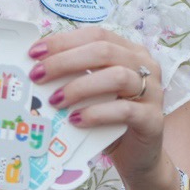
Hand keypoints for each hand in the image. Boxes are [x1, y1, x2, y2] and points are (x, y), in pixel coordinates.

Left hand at [28, 27, 165, 182]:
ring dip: (80, 87)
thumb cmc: (110, 119)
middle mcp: (145, 66)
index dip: (64, 41)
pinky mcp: (153, 119)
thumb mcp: (91, 93)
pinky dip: (97, 113)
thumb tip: (37, 68)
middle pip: (104, 51)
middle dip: (65, 61)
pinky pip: (125, 110)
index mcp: (129, 51)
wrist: (137, 155)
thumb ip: (75, 77)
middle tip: (38, 75)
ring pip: (117, 77)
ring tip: (55, 100)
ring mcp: (153, 91)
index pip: (96, 35)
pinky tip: (76, 119)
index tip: (35, 52)